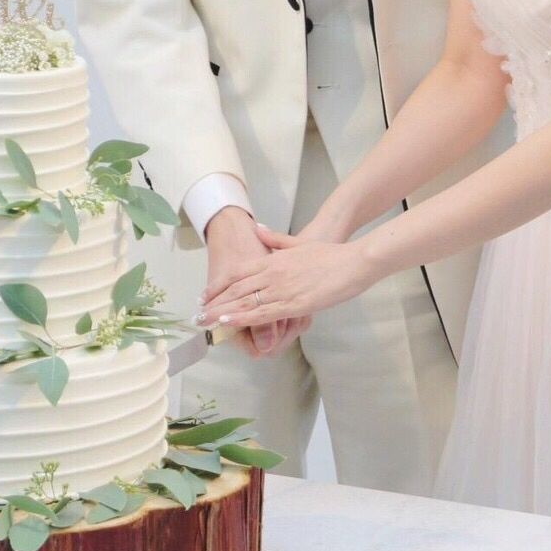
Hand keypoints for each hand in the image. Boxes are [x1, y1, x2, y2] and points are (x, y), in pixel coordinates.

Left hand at [198, 228, 376, 328]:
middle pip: (237, 289)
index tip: (205, 295)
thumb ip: (276, 239)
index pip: (239, 273)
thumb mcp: (298, 243)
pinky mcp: (295, 304)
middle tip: (197, 313)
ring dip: (223, 311)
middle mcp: (273, 274)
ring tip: (204, 320)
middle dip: (215, 302)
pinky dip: (243, 317)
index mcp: (274, 260)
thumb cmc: (329, 254)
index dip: (220, 285)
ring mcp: (283, 289)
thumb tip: (258, 228)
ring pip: (246, 301)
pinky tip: (229, 321)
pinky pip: (264, 313)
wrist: (353, 261)